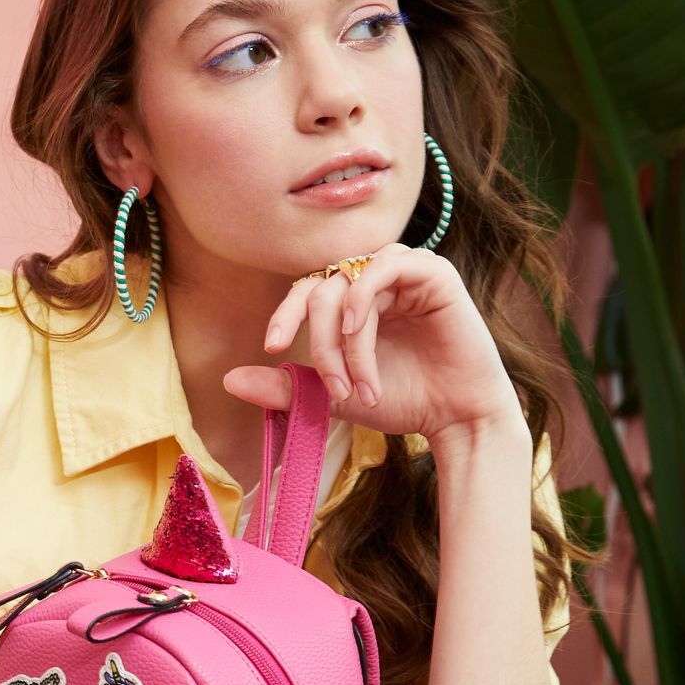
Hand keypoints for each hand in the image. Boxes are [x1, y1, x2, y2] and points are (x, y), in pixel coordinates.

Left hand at [222, 244, 522, 449]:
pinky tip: (360, 332)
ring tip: (357, 385)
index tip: (273, 346)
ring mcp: (405, 272)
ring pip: (349, 283)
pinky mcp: (433, 272)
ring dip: (345, 339)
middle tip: (334, 389)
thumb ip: (286, 387)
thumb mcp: (332, 396)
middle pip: (323, 288)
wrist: (455, 418)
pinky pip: (384, 266)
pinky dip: (364, 299)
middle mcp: (377, 280)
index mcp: (353, 300)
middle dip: (320, 343)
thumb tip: (229, 380)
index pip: (308, 290)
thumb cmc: (400, 402)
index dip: (285, 313)